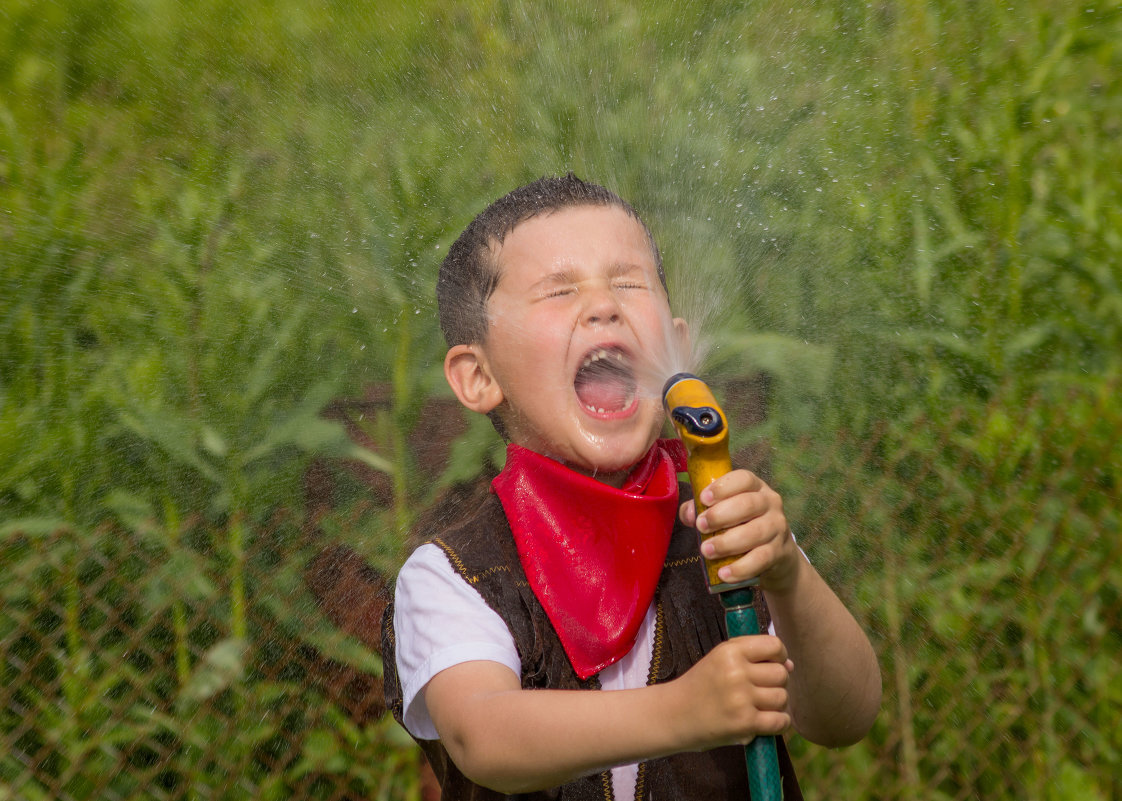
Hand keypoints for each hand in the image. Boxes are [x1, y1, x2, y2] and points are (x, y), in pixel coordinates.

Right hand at [668, 635, 792, 749]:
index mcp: (729, 651)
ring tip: (758, 706)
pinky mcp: (744, 723)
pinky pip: (780, 721)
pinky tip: (765, 721)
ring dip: (775, 704)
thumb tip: (790, 666)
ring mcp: (741, 698)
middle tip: (759, 690)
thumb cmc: (700, 686)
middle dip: (776, 683)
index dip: (779, 656)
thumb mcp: (719, 659)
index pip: (774, 645)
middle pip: (781, 674)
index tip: (770, 665)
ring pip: (782, 697)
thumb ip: (752, 657)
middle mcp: (736, 672)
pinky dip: (778, 723)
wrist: (673, 715)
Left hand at [679, 469, 800, 592]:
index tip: (704, 498)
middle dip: (720, 516)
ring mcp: (777, 527)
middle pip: (748, 504)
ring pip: (755, 533)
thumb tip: (689, 513)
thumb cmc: (742, 525)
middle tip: (700, 526)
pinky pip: (761, 559)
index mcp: (755, 487)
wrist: (775, 553)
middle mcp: (770, 503)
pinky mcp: (780, 551)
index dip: (723, 487)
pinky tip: (724, 573)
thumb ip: (702, 508)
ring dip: (727, 543)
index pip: (744, 479)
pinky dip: (740, 568)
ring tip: (706, 551)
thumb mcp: (724, 511)